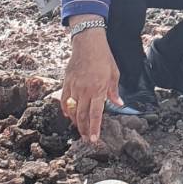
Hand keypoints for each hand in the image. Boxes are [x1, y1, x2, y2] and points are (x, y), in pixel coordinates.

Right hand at [61, 27, 118, 142]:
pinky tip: (69, 116)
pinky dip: (65, 110)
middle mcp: (85, 91)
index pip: (96, 114)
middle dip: (85, 130)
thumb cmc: (103, 57)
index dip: (94, 128)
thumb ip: (114, 91)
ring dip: (76, 122)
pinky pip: (64, 101)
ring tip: (80, 130)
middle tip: (87, 139)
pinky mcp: (67, 83)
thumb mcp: (114, 74)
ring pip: (72, 111)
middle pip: (82, 116)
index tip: (94, 140)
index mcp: (98, 89)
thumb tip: (119, 104)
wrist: (88, 43)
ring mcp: (74, 87)